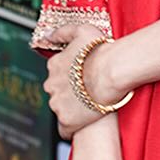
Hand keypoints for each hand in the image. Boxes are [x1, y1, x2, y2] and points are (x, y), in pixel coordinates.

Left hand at [42, 23, 123, 137]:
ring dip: (72, 109)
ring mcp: (57, 103)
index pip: (57, 74)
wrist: (112, 71)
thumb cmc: (102, 50)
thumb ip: (62, 32)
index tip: (83, 79)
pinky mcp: (67, 120)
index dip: (71, 77)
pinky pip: (64, 129)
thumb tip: (47, 36)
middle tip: (88, 93)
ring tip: (89, 108)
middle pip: (57, 92)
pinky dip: (71, 129)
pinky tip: (81, 126)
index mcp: (54, 65)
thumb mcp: (82, 30)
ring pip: (61, 109)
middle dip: (70, 93)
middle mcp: (51, 85)